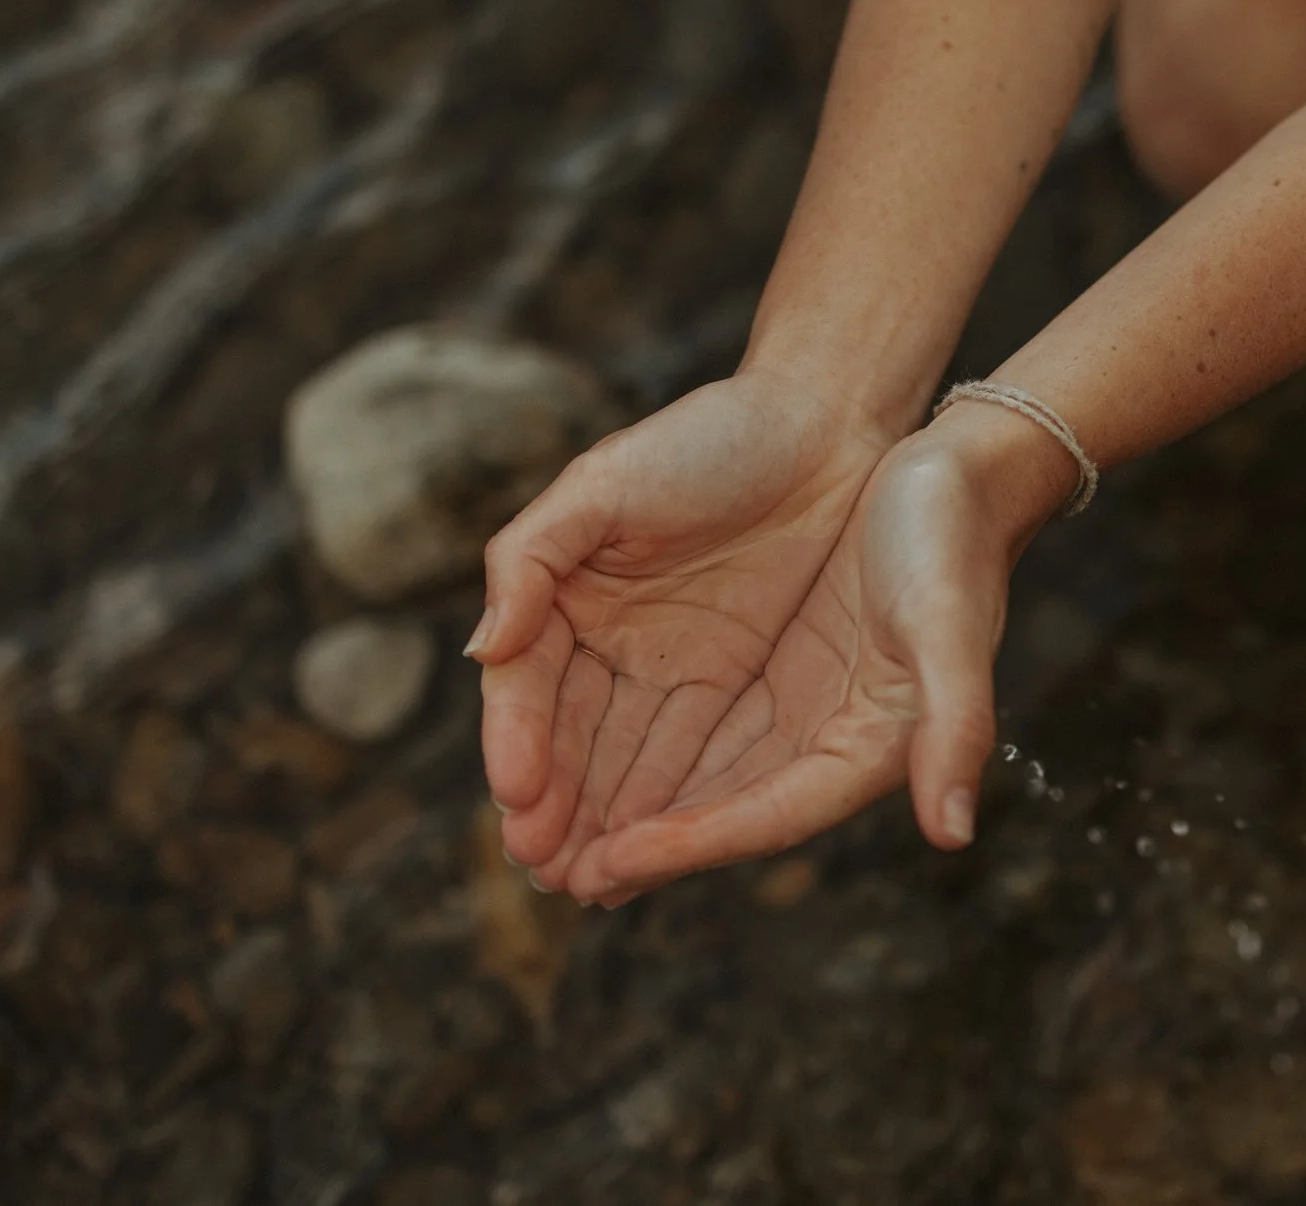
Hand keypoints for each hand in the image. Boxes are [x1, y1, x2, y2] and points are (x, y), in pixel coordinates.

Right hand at [468, 370, 891, 888]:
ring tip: (586, 884)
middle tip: (542, 870)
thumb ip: (529, 559)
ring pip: (626, 761)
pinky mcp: (733, 685)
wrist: (826, 420)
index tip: (518, 798)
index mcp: (564, 594)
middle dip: (555, 808)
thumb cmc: (710, 436)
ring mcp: (671, 667)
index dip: (519, 743)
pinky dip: (667, 808)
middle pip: (571, 740)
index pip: (528, 686)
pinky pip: (693, 757)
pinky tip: (648, 857)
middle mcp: (609, 641)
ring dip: (603, 824)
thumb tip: (479, 652)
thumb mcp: (605, 483)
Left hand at [554, 399, 1077, 902]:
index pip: (764, 815)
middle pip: (707, 806)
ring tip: (534, 837)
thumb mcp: (953, 624)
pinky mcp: (753, 657)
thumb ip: (957, 729)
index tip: (609, 867)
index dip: (687, 845)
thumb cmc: (957, 536)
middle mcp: (818, 740)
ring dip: (609, 799)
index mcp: (869, 747)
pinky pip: (673, 713)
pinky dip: (620, 740)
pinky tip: (564, 760)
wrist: (950, 463)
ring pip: (679, 765)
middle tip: (544, 875)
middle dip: (624, 840)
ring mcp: (781, 701)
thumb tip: (953, 834)